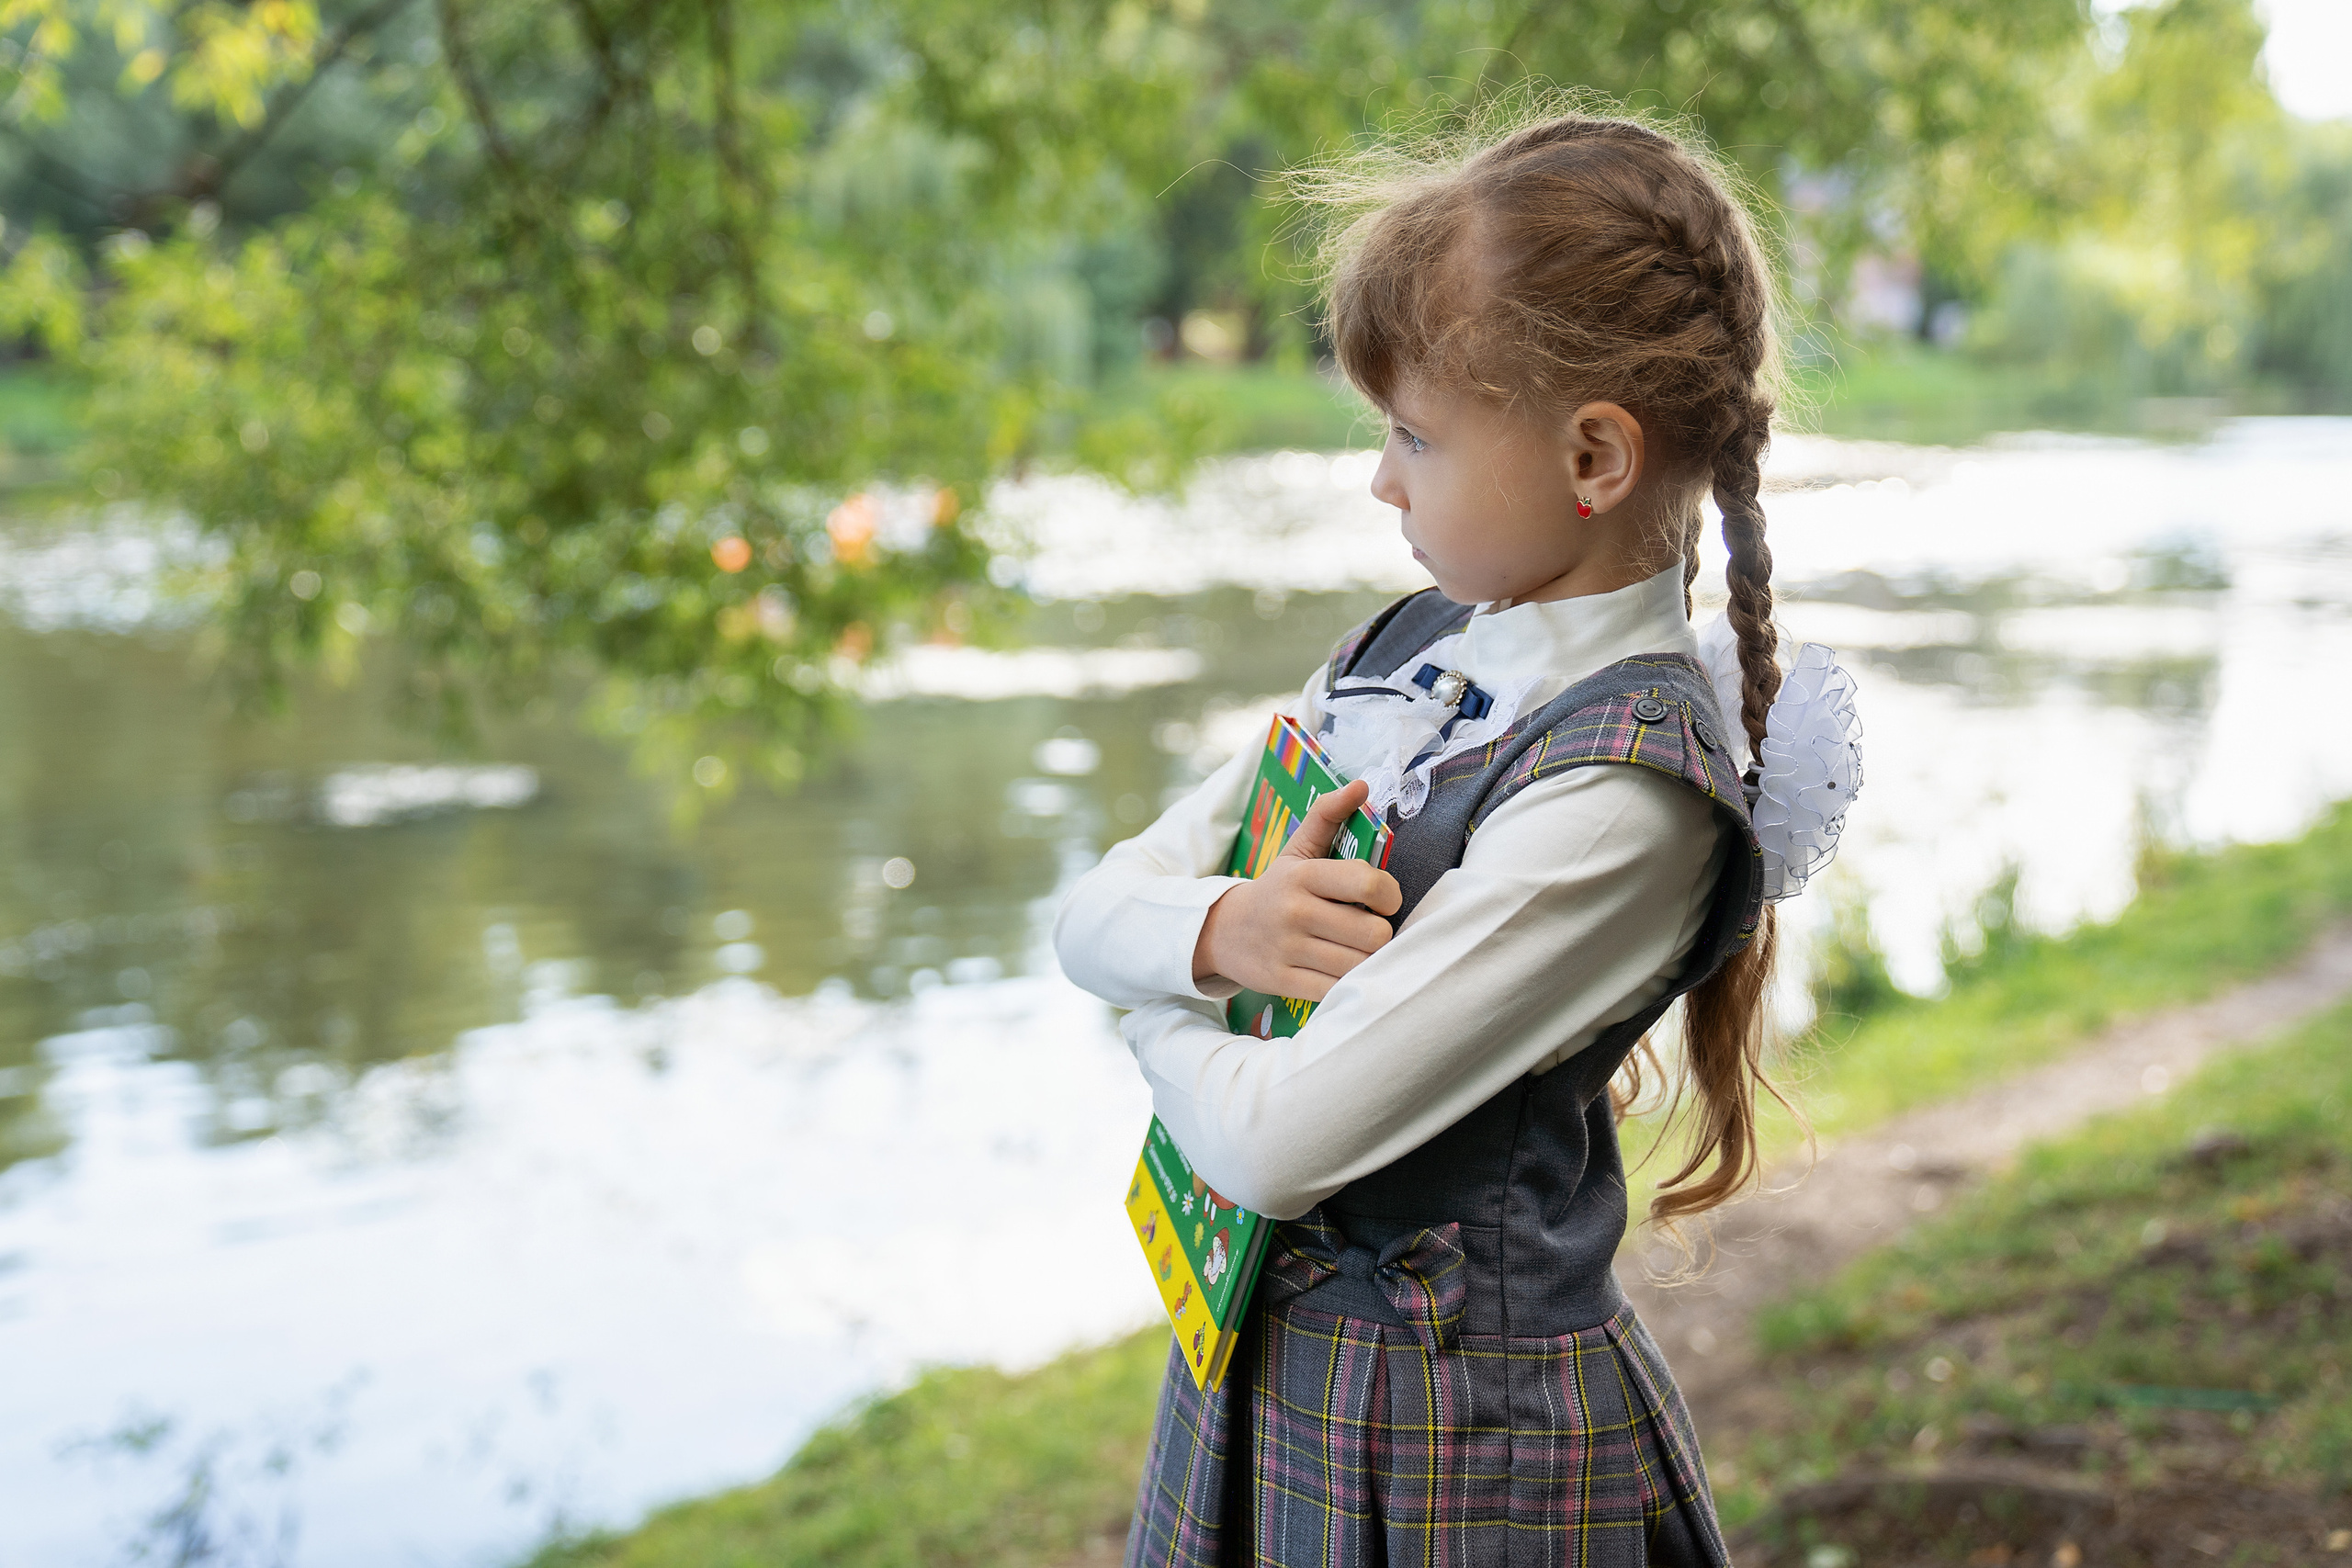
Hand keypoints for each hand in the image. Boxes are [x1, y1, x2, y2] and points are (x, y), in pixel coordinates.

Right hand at [1192, 779, 1402, 1002]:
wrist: (1222, 931)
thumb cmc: (1276, 890)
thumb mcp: (1297, 851)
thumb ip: (1329, 816)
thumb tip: (1361, 785)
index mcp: (1304, 875)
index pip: (1369, 883)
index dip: (1390, 895)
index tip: (1382, 901)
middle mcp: (1296, 911)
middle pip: (1374, 933)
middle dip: (1380, 934)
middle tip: (1368, 931)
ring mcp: (1288, 949)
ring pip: (1359, 965)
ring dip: (1367, 961)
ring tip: (1356, 951)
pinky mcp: (1284, 982)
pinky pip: (1337, 990)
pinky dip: (1347, 984)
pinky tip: (1341, 972)